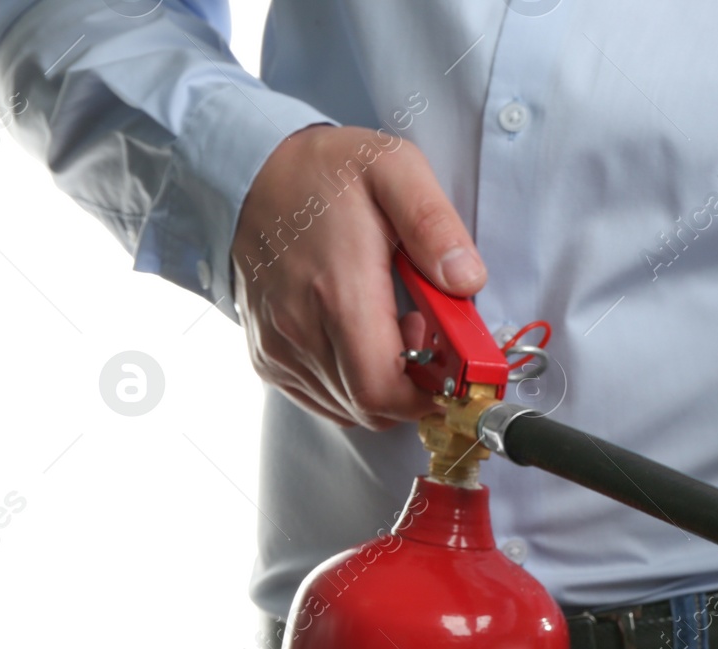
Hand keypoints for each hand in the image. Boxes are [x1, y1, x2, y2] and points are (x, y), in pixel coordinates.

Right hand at [229, 124, 485, 428]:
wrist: (250, 172)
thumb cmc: (325, 173)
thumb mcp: (395, 170)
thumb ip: (435, 225)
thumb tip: (467, 280)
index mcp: (337, 292)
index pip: (383, 389)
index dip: (427, 395)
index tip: (450, 368)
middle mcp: (298, 330)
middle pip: (371, 407)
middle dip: (412, 387)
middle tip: (423, 333)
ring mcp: (278, 349)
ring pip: (349, 410)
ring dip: (383, 385)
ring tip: (389, 326)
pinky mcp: (267, 358)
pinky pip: (323, 400)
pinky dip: (352, 385)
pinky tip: (359, 339)